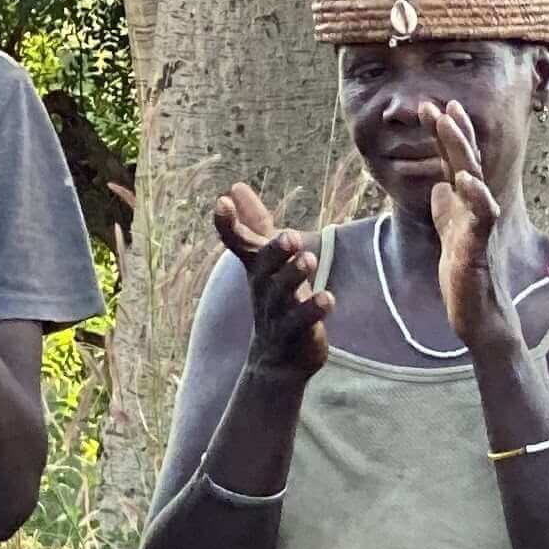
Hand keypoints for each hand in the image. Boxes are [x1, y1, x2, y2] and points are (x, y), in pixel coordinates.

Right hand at [214, 181, 329, 380]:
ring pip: (283, 293)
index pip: (239, 243)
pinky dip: (314, 310)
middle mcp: (264, 288)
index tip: (221, 202)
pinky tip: (328, 298)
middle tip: (291, 236)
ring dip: (295, 276)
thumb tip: (235, 187)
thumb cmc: (276, 302)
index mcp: (258, 269)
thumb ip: (255, 226)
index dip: (228, 224)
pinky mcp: (296, 335)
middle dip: (275, 251)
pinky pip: (303, 322)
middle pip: (264, 267)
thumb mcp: (266, 262)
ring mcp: (277, 313)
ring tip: (309, 259)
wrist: (278, 361)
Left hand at [427, 102, 506, 344]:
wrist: (480, 317)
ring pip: (473, 180)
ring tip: (448, 123)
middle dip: (454, 132)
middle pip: (466, 162)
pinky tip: (463, 179)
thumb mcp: (450, 234)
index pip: (457, 163)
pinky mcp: (478, 248)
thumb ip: (446, 208)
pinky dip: (475, 196)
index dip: (448, 136)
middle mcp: (475, 210)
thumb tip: (440, 186)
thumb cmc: (466, 277)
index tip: (435, 107)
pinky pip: (481, 217)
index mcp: (465, 206)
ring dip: (461, 150)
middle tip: (440, 104)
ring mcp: (479, 227)